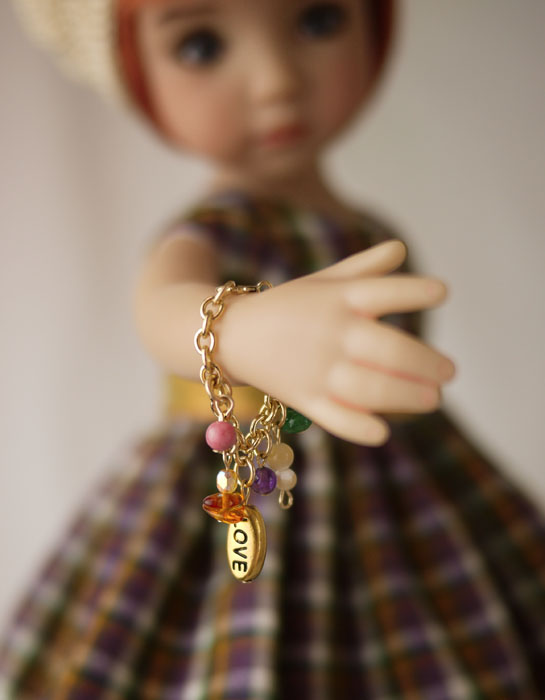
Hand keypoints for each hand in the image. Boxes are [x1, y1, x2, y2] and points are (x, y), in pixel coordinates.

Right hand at [219, 240, 455, 445]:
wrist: (233, 335)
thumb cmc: (288, 306)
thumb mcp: (324, 280)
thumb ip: (365, 267)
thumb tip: (401, 248)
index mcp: (338, 298)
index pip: (382, 291)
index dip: (414, 291)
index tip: (442, 292)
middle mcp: (332, 332)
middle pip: (389, 349)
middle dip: (427, 363)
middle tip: (449, 373)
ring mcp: (317, 368)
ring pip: (371, 389)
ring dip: (408, 396)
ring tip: (433, 399)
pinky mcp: (304, 398)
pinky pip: (335, 418)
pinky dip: (359, 428)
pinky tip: (382, 432)